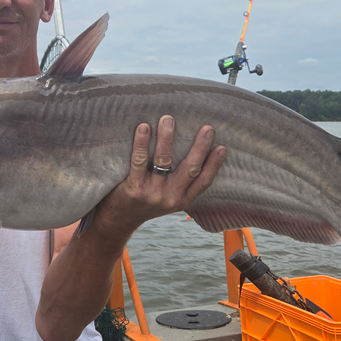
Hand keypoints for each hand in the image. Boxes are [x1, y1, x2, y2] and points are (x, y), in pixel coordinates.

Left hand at [95, 116, 225, 235]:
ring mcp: (152, 193)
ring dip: (167, 138)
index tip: (222, 147)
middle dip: (200, 147)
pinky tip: (144, 128)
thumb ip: (180, 182)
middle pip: (189, 169)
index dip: (214, 165)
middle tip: (207, 128)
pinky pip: (139, 161)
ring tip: (168, 119)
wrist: (118, 220)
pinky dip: (142, 143)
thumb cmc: (145, 202)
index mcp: (182, 200)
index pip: (203, 181)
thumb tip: (194, 149)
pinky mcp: (133, 188)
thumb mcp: (168, 198)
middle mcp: (170, 198)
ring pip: (164, 161)